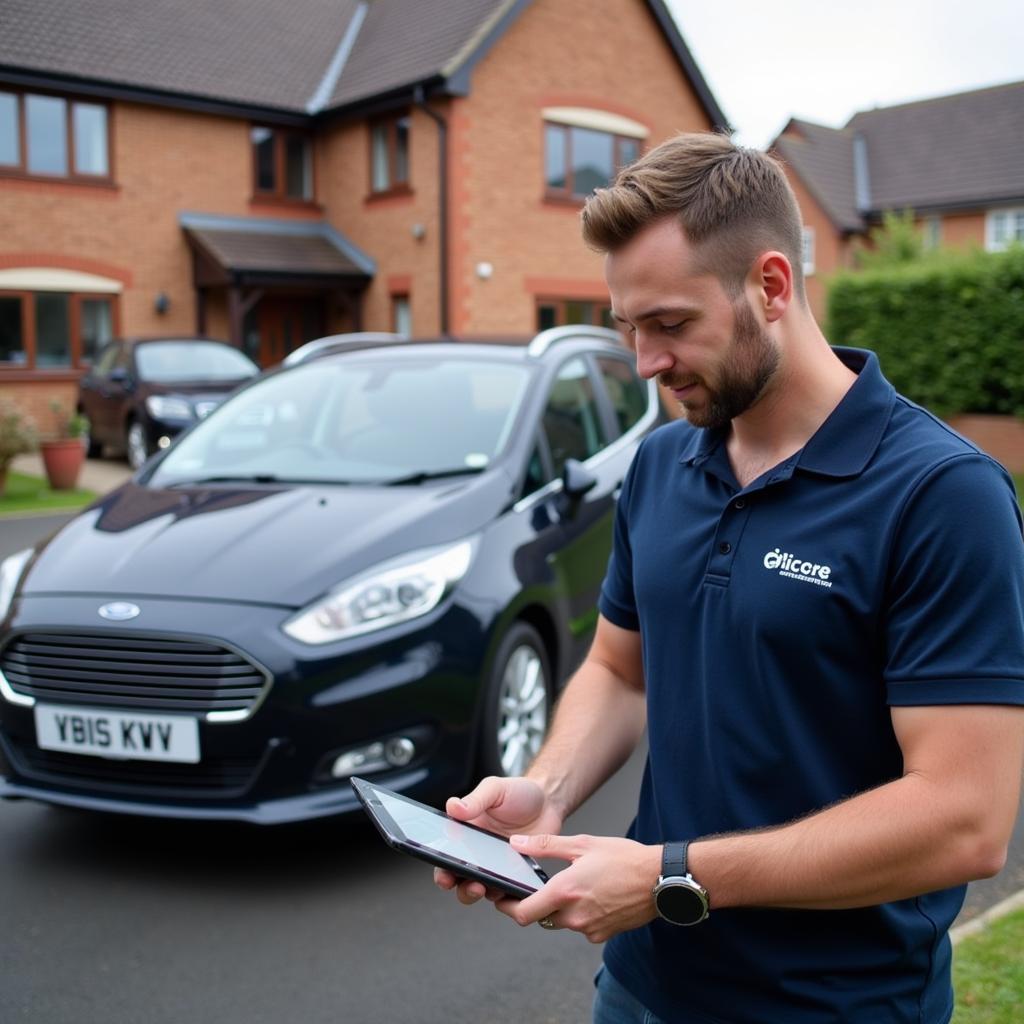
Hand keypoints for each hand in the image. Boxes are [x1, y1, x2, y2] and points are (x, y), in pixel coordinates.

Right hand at [433, 776, 563, 904]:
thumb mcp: (495, 789)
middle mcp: (477, 852)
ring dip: (478, 892)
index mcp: (466, 832)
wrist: (548, 801)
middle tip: (471, 883)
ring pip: (479, 889)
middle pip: (458, 878)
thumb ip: (475, 799)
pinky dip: (505, 893)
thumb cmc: (518, 792)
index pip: (446, 854)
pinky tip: (509, 888)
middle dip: (459, 887)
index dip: (442, 868)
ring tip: (484, 887)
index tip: (445, 874)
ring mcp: (495, 865)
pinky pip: (506, 890)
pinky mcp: (514, 874)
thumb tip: (453, 806)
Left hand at [495, 833, 661, 943]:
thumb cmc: (624, 859)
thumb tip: (516, 844)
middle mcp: (574, 916)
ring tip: (575, 883)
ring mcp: (589, 929)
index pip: (523, 914)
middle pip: (540, 918)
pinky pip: (581, 926)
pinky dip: (580, 913)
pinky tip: (593, 894)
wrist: (660, 880)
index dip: (507, 908)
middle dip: (537, 904)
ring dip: (560, 907)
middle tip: (539, 886)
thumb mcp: (583, 844)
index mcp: (564, 892)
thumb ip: (545, 846)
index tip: (502, 899)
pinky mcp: (602, 934)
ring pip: (561, 921)